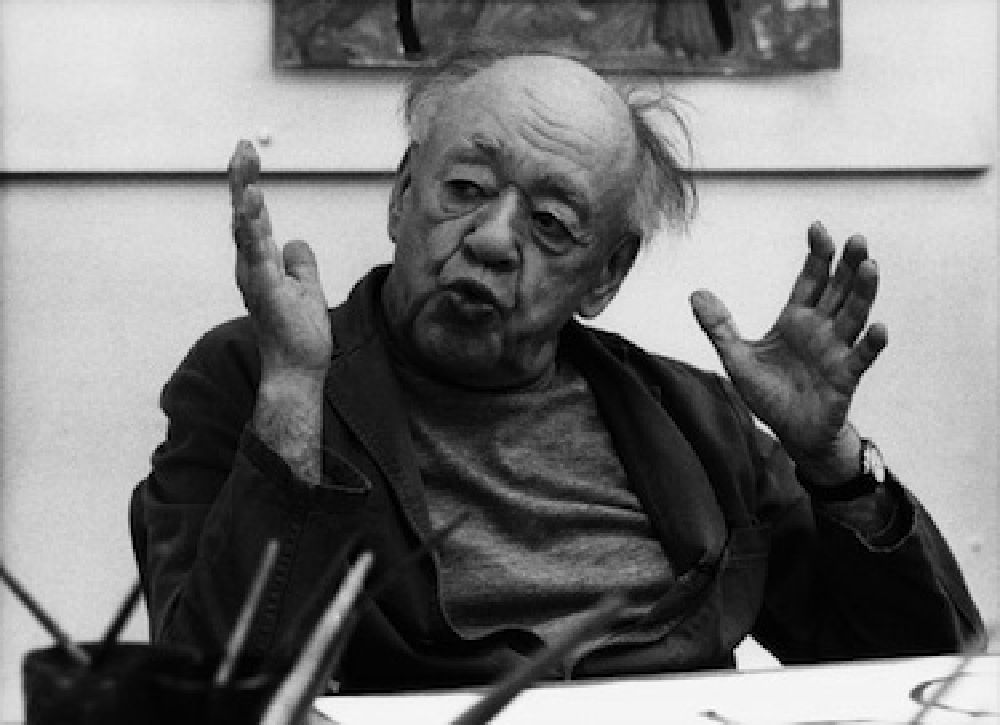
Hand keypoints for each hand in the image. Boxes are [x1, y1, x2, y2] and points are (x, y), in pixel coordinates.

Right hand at [229, 140, 331, 378]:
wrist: (298, 369)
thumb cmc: (299, 334)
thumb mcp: (307, 289)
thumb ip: (300, 263)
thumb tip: (294, 241)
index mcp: (260, 264)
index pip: (252, 217)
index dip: (249, 185)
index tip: (248, 153)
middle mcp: (251, 268)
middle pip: (243, 215)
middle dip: (242, 178)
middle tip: (242, 144)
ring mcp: (255, 279)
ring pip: (246, 229)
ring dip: (245, 194)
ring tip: (244, 162)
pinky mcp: (265, 291)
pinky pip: (257, 253)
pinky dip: (253, 226)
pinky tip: (253, 202)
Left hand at [690, 222, 887, 479]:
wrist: (791, 432)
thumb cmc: (768, 393)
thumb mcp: (736, 359)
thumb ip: (719, 327)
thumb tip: (696, 293)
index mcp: (796, 320)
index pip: (810, 280)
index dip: (817, 255)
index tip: (817, 227)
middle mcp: (821, 329)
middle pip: (838, 290)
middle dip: (847, 265)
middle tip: (856, 239)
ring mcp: (836, 351)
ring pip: (854, 316)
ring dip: (863, 292)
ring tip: (870, 265)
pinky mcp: (845, 377)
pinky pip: (860, 358)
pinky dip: (871, 344)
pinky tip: (879, 327)